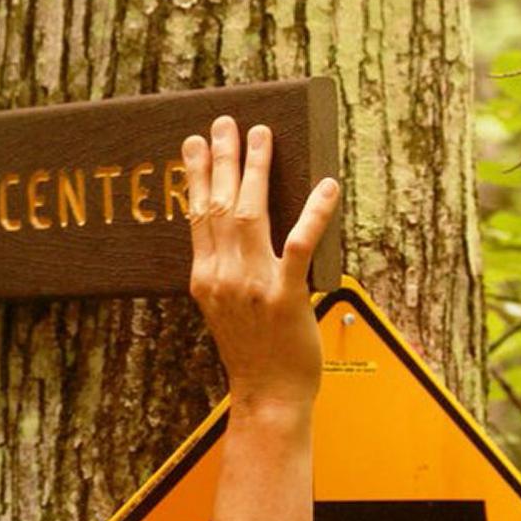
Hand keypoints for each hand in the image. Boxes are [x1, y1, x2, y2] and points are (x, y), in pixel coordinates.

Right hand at [182, 116, 339, 413]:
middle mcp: (223, 276)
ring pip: (250, 214)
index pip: (196, 215)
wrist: (268, 395)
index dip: (195, 176)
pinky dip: (313, 213)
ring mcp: (253, 285)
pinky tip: (326, 186)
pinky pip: (299, 246)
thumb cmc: (251, 354)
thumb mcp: (219, 309)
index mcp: (204, 277)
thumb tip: (228, 229)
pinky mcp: (286, 296)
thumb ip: (220, 269)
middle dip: (222, 159)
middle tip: (225, 125)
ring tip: (261, 137)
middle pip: (219, 205)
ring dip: (256, 171)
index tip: (194, 144)